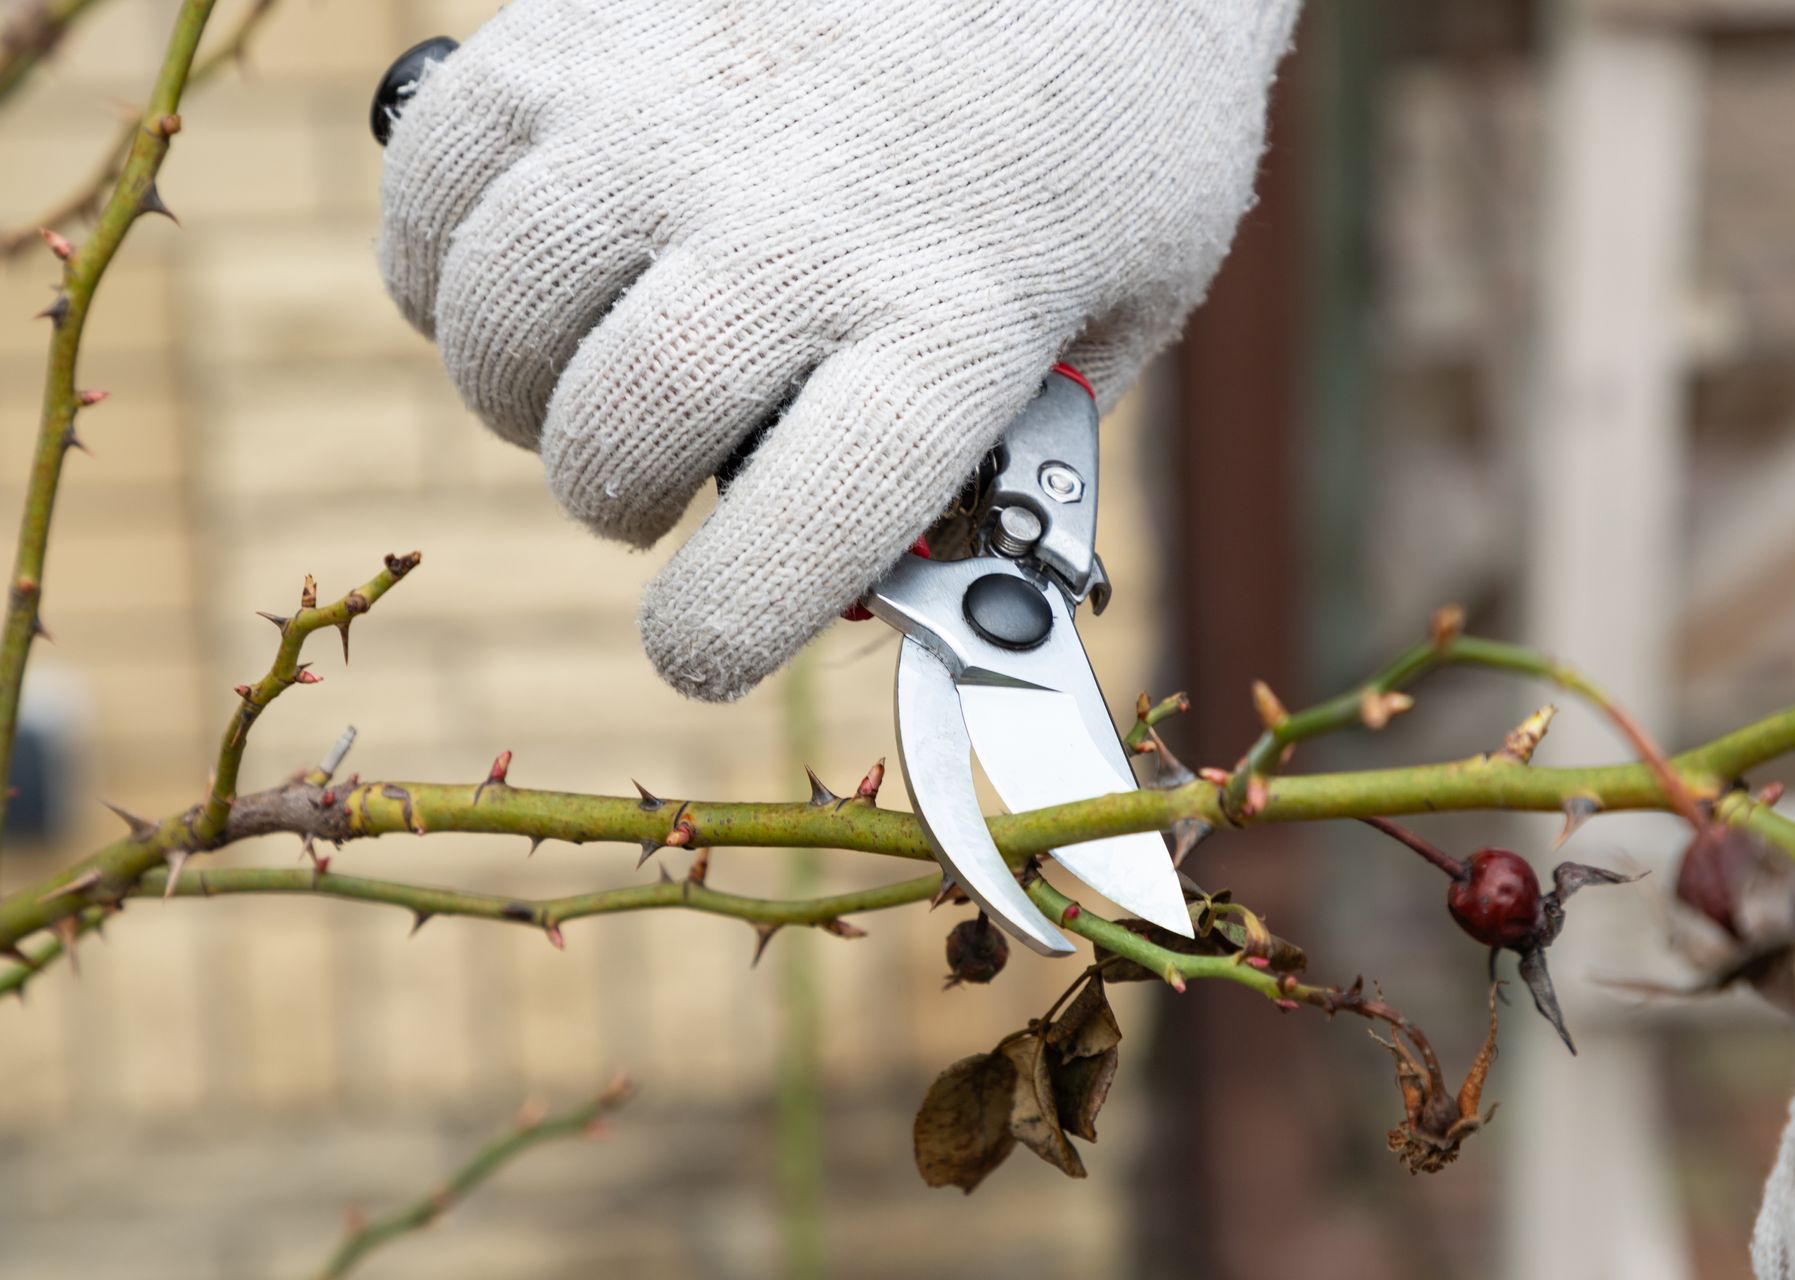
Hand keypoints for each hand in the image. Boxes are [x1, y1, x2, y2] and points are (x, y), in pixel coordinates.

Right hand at [378, 0, 1300, 699]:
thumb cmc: (1108, 126)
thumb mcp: (1126, 311)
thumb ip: (1012, 450)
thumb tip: (880, 575)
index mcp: (956, 316)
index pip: (786, 538)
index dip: (713, 631)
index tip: (695, 642)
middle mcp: (801, 219)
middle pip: (617, 432)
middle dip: (611, 501)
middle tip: (650, 486)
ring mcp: (677, 109)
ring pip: (503, 320)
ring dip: (521, 394)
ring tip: (592, 376)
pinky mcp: (594, 22)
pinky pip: (436, 183)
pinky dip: (442, 262)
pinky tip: (525, 273)